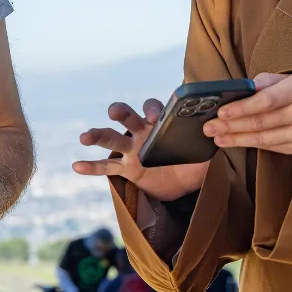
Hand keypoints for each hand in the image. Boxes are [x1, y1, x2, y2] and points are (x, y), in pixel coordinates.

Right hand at [72, 100, 208, 202]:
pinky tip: (76, 166)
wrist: (183, 184)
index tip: (154, 116)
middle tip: (114, 112)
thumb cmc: (192, 161)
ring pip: (111, 139)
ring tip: (84, 137)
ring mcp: (131, 150)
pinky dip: (91, 167)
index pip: (153, 107)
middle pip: (127, 116)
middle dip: (120, 112)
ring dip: (97, 135)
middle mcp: (142, 132)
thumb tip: (215, 133)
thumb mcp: (204, 152)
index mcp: (160, 123)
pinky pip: (106, 167)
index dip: (153, 109)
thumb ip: (207, 142)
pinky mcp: (126, 169)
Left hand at [203, 72, 291, 157]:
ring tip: (218, 137)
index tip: (221, 113)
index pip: (267, 100)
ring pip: (265, 139)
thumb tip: (243, 89)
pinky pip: (273, 148)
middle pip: (263, 122)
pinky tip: (236, 142)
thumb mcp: (290, 78)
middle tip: (209, 127)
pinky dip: (252, 145)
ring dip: (238, 139)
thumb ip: (266, 82)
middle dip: (232, 126)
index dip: (242, 108)